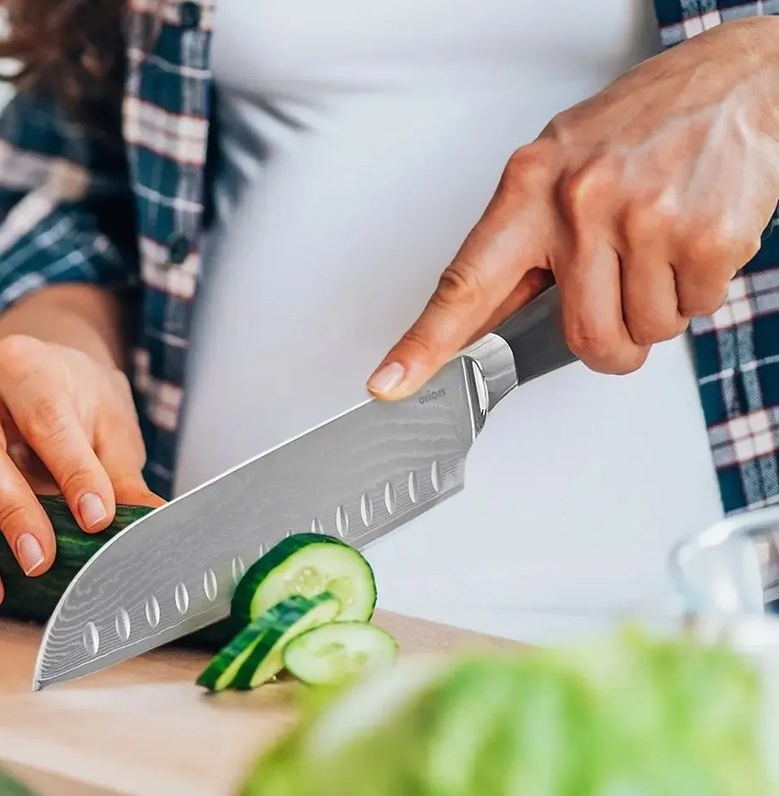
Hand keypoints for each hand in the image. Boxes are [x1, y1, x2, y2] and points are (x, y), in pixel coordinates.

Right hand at [0, 334, 162, 612]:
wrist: (32, 366)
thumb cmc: (75, 398)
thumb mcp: (111, 424)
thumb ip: (123, 474)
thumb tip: (155, 523)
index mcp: (25, 368)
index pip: (47, 419)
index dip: (73, 470)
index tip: (98, 518)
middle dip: (8, 512)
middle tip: (38, 561)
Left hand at [368, 16, 778, 395]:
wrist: (734, 82)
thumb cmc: (639, 129)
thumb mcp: (559, 170)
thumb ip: (520, 248)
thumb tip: (481, 323)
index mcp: (529, 190)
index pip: (465, 282)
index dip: (424, 344)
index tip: (390, 382)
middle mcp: (579, 203)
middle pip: (582, 337)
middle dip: (610, 345)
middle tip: (622, 306)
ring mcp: (642, 219)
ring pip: (644, 331)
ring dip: (658, 311)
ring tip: (661, 250)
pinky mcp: (703, 235)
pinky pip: (694, 310)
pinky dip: (698, 291)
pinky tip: (693, 242)